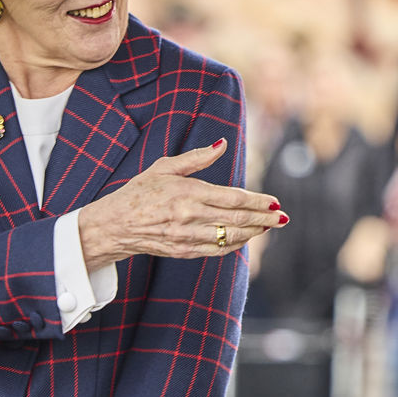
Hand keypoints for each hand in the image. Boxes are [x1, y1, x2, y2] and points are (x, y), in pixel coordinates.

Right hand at [77, 139, 285, 266]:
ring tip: (269, 226)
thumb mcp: (164, 167)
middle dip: (264, 218)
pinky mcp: (183, 251)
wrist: (114, 225)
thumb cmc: (139, 191)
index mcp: (187, 193)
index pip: (232, 198)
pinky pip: (217, 250)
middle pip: (237, 220)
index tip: (274, 201)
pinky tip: (247, 238)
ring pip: (230, 237)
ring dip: (254, 233)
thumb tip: (222, 145)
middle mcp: (190, 216)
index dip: (257, 201)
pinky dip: (236, 245)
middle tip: (283, 217)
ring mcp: (187, 237)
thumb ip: (196, 158)